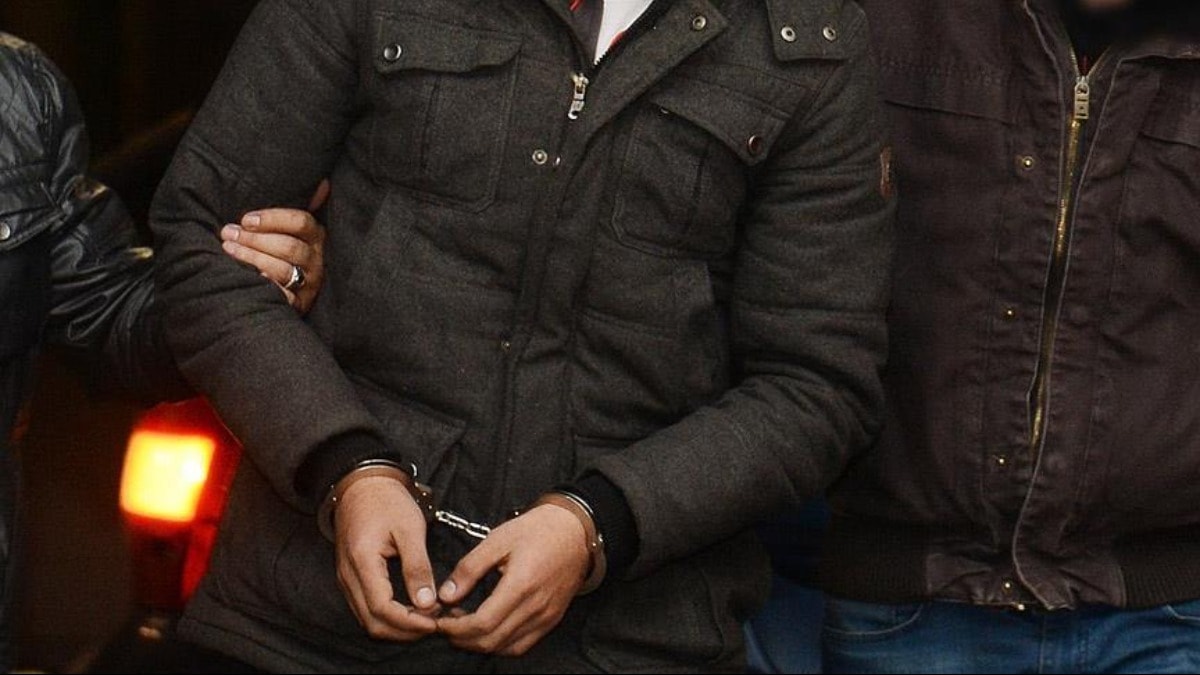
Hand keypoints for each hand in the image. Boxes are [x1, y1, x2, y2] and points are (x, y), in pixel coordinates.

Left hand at [219, 179, 329, 313]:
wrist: (291, 291)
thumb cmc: (284, 252)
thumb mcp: (295, 230)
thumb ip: (303, 207)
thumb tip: (323, 183)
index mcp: (317, 237)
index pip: (301, 222)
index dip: (273, 218)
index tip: (246, 219)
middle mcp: (316, 260)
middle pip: (289, 247)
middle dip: (255, 239)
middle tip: (228, 233)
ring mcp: (308, 284)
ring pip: (283, 270)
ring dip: (252, 257)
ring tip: (229, 249)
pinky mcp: (299, 304)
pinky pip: (282, 296)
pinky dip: (264, 285)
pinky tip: (246, 276)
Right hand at [333, 474, 440, 641]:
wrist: (362, 484)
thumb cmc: (387, 501)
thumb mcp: (410, 529)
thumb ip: (417, 567)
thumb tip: (427, 603)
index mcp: (362, 562)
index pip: (382, 609)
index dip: (409, 622)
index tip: (435, 622)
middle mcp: (348, 576)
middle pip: (373, 623)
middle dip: (405, 631)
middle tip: (435, 624)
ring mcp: (346, 579)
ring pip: (368, 620)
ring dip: (398, 626)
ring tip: (427, 618)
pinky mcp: (351, 578)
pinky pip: (366, 609)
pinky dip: (389, 617)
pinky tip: (412, 610)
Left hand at [435, 504, 590, 655]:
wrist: (576, 531)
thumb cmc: (537, 530)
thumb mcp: (498, 539)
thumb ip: (470, 568)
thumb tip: (446, 594)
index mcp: (521, 584)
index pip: (482, 623)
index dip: (456, 628)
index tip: (440, 621)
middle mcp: (536, 607)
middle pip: (491, 641)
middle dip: (462, 639)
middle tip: (446, 624)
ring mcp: (546, 617)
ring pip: (505, 647)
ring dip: (479, 643)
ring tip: (463, 626)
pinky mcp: (551, 620)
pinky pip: (522, 645)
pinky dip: (500, 644)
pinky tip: (488, 630)